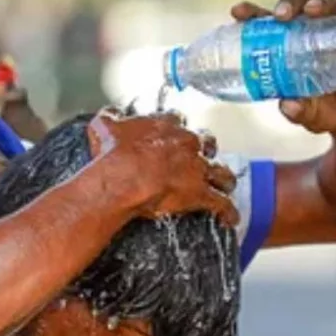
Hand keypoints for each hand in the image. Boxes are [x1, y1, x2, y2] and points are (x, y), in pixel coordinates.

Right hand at [86, 107, 237, 225]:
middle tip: (204, 155)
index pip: (178, 121)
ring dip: (224, 178)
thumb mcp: (104, 127)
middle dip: (207, 149)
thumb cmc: (113, 154)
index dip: (178, 128)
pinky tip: (231, 219)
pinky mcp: (200, 193)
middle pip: (206, 142)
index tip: (175, 133)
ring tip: (226, 184)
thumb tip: (107, 116)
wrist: (122, 179)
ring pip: (221, 172)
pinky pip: (221, 203)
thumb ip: (109, 118)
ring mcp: (196, 169)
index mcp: (166, 126)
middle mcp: (187, 144)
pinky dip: (228, 212)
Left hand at [231, 0, 335, 134]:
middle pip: (296, 8)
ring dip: (319, 4)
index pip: (266, 25)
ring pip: (327, 8)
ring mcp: (335, 34)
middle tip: (282, 16)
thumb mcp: (308, 115)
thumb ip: (298, 112)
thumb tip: (289, 106)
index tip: (239, 12)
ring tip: (313, 12)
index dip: (251, 14)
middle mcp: (309, 35)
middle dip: (287, 5)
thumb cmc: (322, 111)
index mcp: (286, 48)